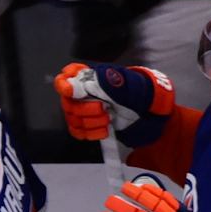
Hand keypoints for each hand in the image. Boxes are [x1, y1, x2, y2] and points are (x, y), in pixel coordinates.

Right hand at [55, 62, 174, 144]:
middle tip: (104, 109)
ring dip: (92, 123)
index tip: (72, 91)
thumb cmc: (135, 93)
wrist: (146, 112)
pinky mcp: (88, 126)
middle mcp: (82, 94)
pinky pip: (78, 133)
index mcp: (88, 78)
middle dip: (86, 110)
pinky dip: (92, 133)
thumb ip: (94, 82)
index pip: (64, 78)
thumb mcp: (119, 82)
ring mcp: (84, 111)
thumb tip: (70, 85)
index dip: (64, 85)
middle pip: (68, 104)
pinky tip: (105, 129)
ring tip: (108, 119)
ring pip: (73, 120)